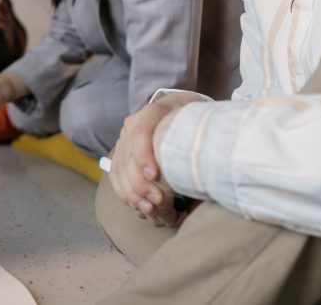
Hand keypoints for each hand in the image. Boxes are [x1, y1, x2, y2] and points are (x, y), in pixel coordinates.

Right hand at [108, 94, 196, 225]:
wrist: (182, 110)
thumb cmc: (196, 120)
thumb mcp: (202, 123)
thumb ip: (200, 145)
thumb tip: (205, 184)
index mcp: (156, 110)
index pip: (142, 131)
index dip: (144, 154)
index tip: (155, 176)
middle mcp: (135, 123)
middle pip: (128, 155)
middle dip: (140, 184)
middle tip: (158, 204)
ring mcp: (125, 137)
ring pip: (119, 168)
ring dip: (132, 193)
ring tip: (149, 211)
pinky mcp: (121, 151)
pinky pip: (115, 174)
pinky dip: (125, 193)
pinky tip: (138, 206)